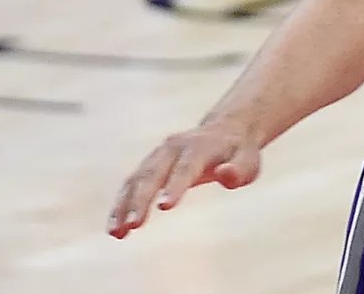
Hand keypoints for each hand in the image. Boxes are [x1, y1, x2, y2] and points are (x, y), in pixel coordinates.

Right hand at [109, 121, 263, 236]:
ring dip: (124, 206)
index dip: (175, 186)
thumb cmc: (239, 153)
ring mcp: (158, 155)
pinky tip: (115, 229)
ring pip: (136, 179)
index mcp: (200, 146)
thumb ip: (239, 170)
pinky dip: (120, 205)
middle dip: (141, 199)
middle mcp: (174, 147)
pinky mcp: (148, 165)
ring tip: (117, 233)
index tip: (165, 207)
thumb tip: (226, 175)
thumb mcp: (249, 161)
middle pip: (153, 173)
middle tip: (134, 225)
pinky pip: (130, 185)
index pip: (186, 167)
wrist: (226, 131)